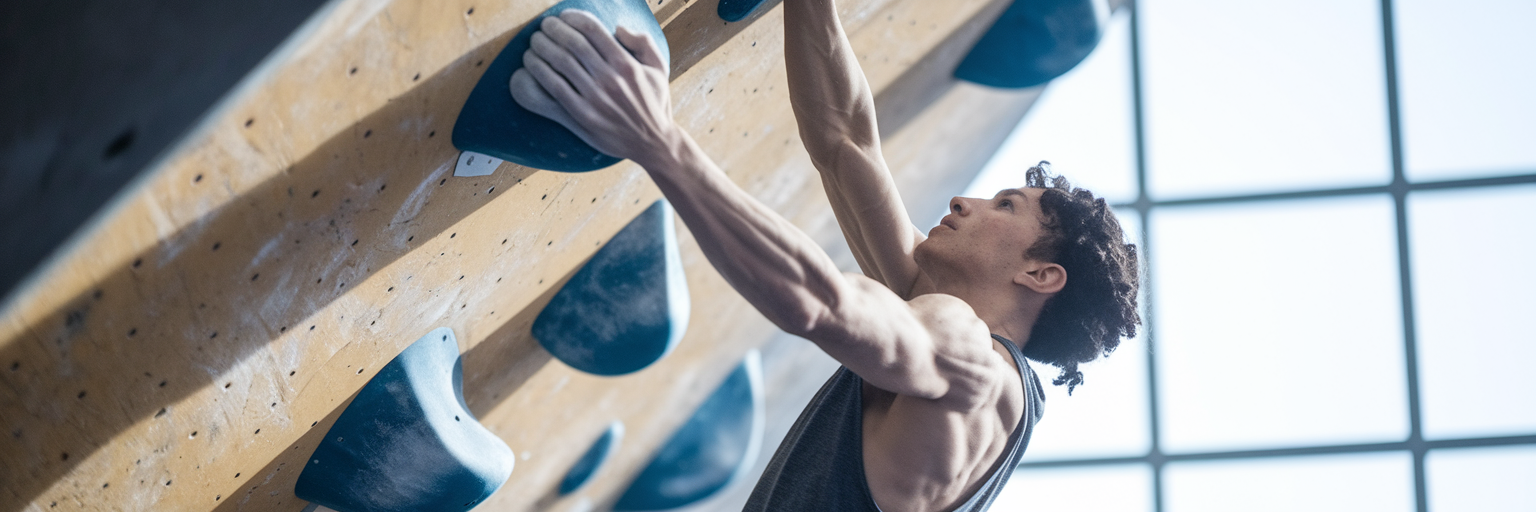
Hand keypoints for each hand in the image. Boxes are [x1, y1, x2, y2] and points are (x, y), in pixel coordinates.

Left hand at [509, 10, 677, 164]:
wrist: (653, 143)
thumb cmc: (654, 103)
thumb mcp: (659, 69)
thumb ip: (644, 43)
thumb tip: (618, 28)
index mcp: (626, 65)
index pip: (592, 29)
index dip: (572, 17)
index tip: (563, 17)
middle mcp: (610, 80)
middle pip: (572, 43)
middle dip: (553, 29)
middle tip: (544, 26)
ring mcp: (594, 99)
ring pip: (559, 63)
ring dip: (541, 48)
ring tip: (535, 42)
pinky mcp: (582, 117)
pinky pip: (553, 90)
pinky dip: (538, 73)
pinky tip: (530, 65)